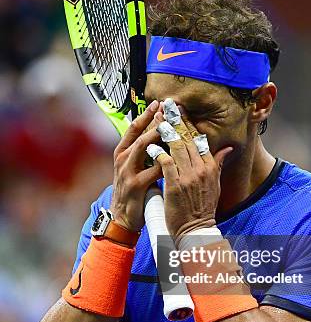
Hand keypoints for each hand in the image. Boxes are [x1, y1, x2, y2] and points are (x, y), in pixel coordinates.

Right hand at [110, 101, 161, 231]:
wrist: (122, 218)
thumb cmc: (132, 192)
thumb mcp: (133, 169)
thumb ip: (144, 153)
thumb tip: (158, 135)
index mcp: (122, 153)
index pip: (134, 128)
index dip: (146, 114)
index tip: (159, 103)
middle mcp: (123, 159)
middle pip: (139, 133)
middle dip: (154, 119)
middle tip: (168, 109)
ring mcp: (128, 172)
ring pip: (143, 147)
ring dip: (158, 134)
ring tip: (172, 125)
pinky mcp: (136, 185)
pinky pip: (153, 170)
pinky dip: (166, 162)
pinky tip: (177, 156)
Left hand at [151, 105, 231, 244]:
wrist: (196, 229)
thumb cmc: (203, 208)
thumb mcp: (215, 184)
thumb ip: (217, 163)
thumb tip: (226, 148)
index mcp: (210, 166)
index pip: (198, 138)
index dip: (188, 122)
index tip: (180, 109)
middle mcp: (200, 168)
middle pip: (187, 138)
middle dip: (176, 120)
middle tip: (168, 105)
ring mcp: (188, 176)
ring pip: (176, 146)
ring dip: (166, 130)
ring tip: (158, 117)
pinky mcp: (175, 185)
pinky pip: (165, 163)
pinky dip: (158, 152)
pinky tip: (151, 144)